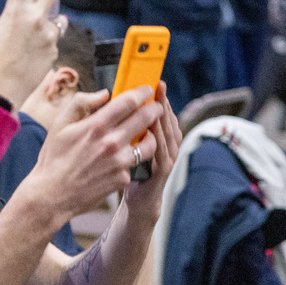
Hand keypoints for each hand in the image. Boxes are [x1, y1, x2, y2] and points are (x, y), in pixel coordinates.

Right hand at [0, 0, 65, 107]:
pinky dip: (46, 42)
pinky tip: (32, 55)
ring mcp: (48, 35)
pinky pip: (54, 39)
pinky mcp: (54, 51)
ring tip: (35, 32)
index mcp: (15, 10)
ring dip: (51, 19)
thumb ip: (19, 18)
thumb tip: (35, 14)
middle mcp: (35, 19)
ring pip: (57, 18)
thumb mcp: (1, 31)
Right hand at [12, 86, 163, 231]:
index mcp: (95, 126)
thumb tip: (105, 93)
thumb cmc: (54, 157)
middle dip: (155, 109)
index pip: (128, 102)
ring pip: (149, 143)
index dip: (142, 92)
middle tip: (156, 107)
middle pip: (145, 119)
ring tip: (146, 133)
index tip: (147, 89)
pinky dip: (133, 158)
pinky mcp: (122, 178)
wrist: (52, 194)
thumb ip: (81, 102)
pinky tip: (125, 157)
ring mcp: (119, 162)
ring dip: (151, 135)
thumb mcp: (60, 124)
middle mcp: (111, 143)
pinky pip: (135, 163)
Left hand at [122, 83, 183, 223]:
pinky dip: (158, 140)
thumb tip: (117, 104)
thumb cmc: (133, 172)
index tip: (154, 82)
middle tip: (158, 87)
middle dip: (163, 102)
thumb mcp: (131, 147)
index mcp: (160, 137)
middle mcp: (168, 145)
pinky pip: (161, 152)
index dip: (160, 98)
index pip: (162, 113)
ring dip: (163, 118)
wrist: (138, 202)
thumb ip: (130, 127)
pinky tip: (153, 129)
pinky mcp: (161, 172)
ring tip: (157, 103)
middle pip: (167, 119)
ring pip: (168, 134)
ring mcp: (167, 158)